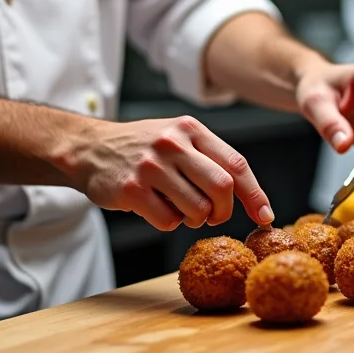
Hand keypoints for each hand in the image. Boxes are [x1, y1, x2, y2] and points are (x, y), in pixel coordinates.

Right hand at [65, 117, 271, 230]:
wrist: (89, 148)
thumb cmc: (142, 148)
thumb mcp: (177, 137)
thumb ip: (209, 158)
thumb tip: (248, 195)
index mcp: (191, 129)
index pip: (236, 164)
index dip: (255, 195)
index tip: (264, 217)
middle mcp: (173, 143)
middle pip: (221, 188)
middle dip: (223, 210)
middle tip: (213, 216)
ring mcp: (151, 166)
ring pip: (197, 208)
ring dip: (194, 219)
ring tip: (181, 209)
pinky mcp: (131, 189)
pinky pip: (168, 220)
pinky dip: (169, 223)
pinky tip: (157, 209)